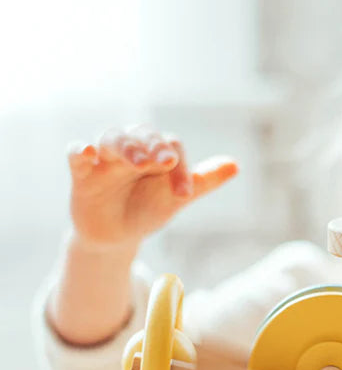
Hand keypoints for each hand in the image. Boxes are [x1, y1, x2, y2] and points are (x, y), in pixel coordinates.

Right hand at [67, 124, 237, 249]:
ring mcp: (106, 158)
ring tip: (137, 162)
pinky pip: (76, 153)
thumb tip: (236, 165)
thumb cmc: (150, 208)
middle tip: (163, 161)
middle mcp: (132, 148)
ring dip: (125, 146)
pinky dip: (80, 150)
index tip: (186, 194)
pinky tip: (88, 152)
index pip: (171, 147)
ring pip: (112, 138)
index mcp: (157, 152)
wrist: (119, 235)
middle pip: (142, 134)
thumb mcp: (178, 197)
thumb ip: (204, 180)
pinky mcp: (83, 171)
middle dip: (153, 146)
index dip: (181, 168)